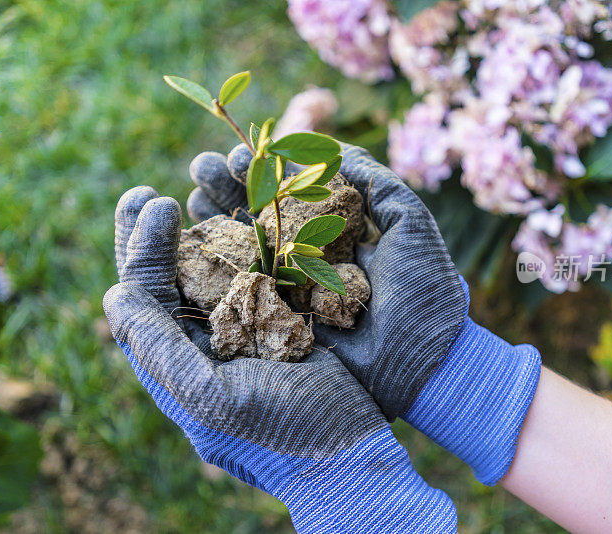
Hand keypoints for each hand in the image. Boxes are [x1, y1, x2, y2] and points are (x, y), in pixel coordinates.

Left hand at [105, 184, 456, 532]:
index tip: (156, 201)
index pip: (146, 294)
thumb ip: (159, 351)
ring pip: (216, 264)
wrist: (352, 453)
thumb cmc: (283, 435)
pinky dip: (254, 232)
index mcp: (180, 360)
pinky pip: (262, 266)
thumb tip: (114, 295)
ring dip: (205, 221)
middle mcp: (207, 340)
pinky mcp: (286, 316)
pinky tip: (251, 205)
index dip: (141, 245)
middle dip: (157, 232)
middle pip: (171, 275)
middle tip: (149, 191)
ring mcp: (247, 325)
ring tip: (200, 179)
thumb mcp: (212, 401)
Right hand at [189, 142, 540, 485]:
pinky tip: (186, 249)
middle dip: (226, 188)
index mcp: (337, 232)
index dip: (260, 170)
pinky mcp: (281, 328)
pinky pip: (241, 298)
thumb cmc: (427, 294)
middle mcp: (308, 259)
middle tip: (199, 166)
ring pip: (242, 251)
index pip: (289, 191)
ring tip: (184, 198)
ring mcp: (292, 293)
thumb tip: (334, 145)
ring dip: (212, 222)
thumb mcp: (410, 226)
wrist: (427, 366)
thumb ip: (377, 182)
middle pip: (258, 215)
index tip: (234, 153)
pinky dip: (212, 274)